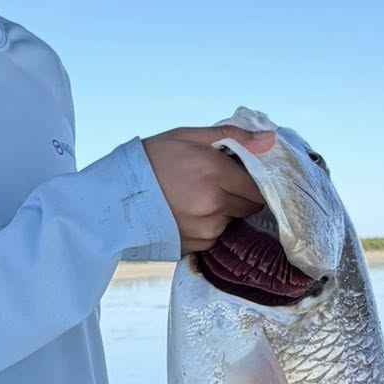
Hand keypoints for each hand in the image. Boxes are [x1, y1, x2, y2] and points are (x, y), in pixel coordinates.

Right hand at [141, 123, 275, 255]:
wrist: (112, 197)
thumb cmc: (150, 160)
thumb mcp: (188, 137)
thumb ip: (233, 137)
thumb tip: (271, 139)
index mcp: (215, 172)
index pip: (258, 184)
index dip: (252, 179)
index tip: (240, 174)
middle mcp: (214, 203)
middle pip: (250, 204)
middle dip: (239, 194)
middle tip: (215, 183)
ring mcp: (205, 228)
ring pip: (232, 221)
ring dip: (223, 211)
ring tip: (194, 198)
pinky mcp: (195, 246)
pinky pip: (215, 236)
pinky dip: (208, 226)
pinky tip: (186, 214)